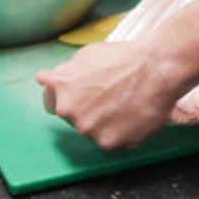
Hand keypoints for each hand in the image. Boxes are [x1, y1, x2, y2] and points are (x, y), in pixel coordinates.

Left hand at [35, 40, 183, 149]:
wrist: (156, 69)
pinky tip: (133, 115)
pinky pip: (113, 142)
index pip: (54, 103)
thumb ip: (62, 72)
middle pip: (76, 118)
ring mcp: (89, 130)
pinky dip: (122, 133)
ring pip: (94, 131)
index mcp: (61, 90)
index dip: (72, 98)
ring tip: (126, 104)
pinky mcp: (109, 143)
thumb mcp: (87, 55)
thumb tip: (42, 79)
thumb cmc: (125, 58)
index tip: (85, 95)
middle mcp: (70, 112)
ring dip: (106, 123)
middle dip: (90, 110)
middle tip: (112, 96)